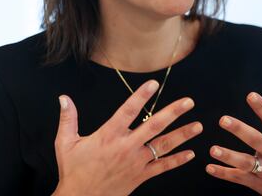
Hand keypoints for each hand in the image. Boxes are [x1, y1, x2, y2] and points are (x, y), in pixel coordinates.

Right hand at [52, 80, 202, 195]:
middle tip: (188, 102)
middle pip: (154, 126)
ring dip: (182, 135)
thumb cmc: (74, 170)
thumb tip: (63, 98)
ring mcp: (136, 162)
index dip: (141, 96)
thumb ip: (68, 118)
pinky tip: (190, 154)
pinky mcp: (140, 176)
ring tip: (198, 125)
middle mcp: (126, 147)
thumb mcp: (66, 143)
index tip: (153, 84)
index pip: (127, 111)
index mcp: (109, 135)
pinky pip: (162, 168)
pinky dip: (177, 161)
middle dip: (173, 113)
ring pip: (163, 146)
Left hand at [206, 93, 261, 195]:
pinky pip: (239, 179)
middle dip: (239, 130)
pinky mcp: (260, 185)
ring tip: (213, 149)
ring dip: (228, 156)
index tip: (250, 95)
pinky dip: (224, 174)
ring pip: (244, 163)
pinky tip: (210, 167)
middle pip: (255, 140)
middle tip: (223, 119)